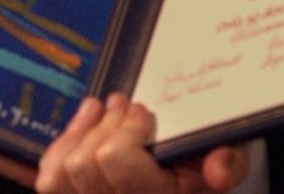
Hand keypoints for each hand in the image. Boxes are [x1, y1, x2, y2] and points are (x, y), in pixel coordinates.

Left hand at [0, 95, 248, 193]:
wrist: (186, 181)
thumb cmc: (206, 162)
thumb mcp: (232, 156)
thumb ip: (230, 161)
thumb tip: (218, 171)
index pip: (116, 161)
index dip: (125, 129)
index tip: (143, 112)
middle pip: (85, 165)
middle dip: (104, 125)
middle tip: (121, 103)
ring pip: (61, 174)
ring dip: (80, 133)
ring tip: (99, 111)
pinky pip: (51, 179)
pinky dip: (62, 147)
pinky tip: (84, 127)